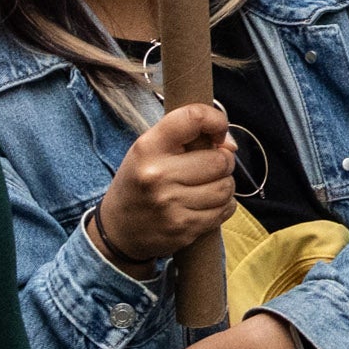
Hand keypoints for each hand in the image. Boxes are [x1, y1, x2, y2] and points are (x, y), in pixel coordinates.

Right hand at [94, 101, 242, 273]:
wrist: (117, 230)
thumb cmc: (139, 183)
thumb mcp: (149, 150)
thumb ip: (186, 137)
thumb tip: (230, 145)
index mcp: (148, 148)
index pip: (193, 118)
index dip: (216, 120)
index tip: (218, 133)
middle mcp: (158, 175)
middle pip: (220, 160)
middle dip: (224, 161)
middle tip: (211, 166)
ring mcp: (171, 205)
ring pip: (226, 187)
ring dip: (224, 185)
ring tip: (207, 186)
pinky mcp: (184, 229)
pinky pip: (225, 210)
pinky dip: (223, 206)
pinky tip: (206, 204)